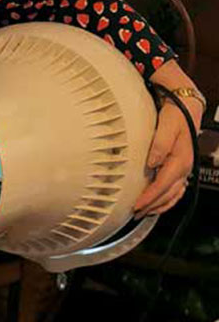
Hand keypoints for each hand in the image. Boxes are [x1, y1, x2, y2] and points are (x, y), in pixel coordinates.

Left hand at [133, 98, 202, 216]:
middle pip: (168, 194)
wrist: (186, 107)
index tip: (136, 205)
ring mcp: (184, 170)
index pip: (163, 185)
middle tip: (135, 214)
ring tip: (143, 213)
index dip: (149, 197)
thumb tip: (152, 163)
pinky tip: (158, 204)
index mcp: (181, 160)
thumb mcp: (168, 124)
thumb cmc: (177, 115)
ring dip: (159, 206)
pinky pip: (176, 190)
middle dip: (152, 206)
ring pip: (173, 195)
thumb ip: (159, 144)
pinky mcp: (181, 168)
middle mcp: (184, 168)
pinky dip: (166, 200)